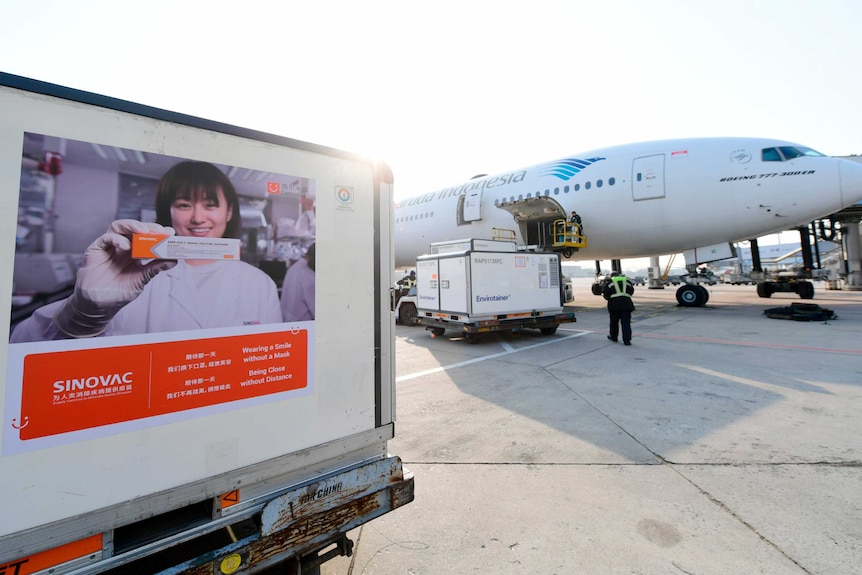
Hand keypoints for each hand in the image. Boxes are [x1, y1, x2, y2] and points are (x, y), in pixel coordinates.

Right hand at [54, 220, 177, 336]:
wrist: (99, 304)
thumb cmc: (119, 292)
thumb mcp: (141, 279)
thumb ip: (155, 268)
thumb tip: (174, 260)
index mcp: (135, 253)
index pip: (147, 238)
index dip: (158, 234)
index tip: (170, 233)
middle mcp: (122, 247)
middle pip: (134, 229)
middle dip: (148, 227)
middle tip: (159, 230)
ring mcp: (109, 247)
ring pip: (119, 227)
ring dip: (132, 226)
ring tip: (143, 231)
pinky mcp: (96, 250)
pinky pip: (105, 238)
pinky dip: (116, 239)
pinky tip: (125, 246)